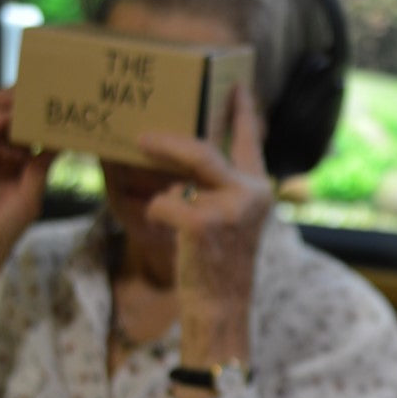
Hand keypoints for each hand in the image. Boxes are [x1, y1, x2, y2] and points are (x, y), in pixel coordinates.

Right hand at [0, 89, 54, 364]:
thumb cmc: (2, 230)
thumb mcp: (32, 193)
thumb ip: (43, 165)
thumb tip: (64, 140)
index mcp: (3, 159)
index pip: (17, 125)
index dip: (34, 111)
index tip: (58, 99)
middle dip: (18, 98)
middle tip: (44, 87)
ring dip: (3, 104)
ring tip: (28, 96)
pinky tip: (9, 118)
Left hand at [140, 85, 273, 368]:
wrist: (222, 310)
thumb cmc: (217, 268)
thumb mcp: (226, 224)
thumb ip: (216, 192)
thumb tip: (178, 160)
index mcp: (258, 192)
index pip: (252, 143)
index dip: (245, 114)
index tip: (239, 87)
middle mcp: (252, 195)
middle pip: (210, 149)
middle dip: (176, 136)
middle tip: (146, 131)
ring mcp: (231, 209)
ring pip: (190, 165)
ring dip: (161, 153)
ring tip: (138, 145)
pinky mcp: (205, 224)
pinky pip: (166, 202)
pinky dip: (155, 211)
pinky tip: (158, 224)